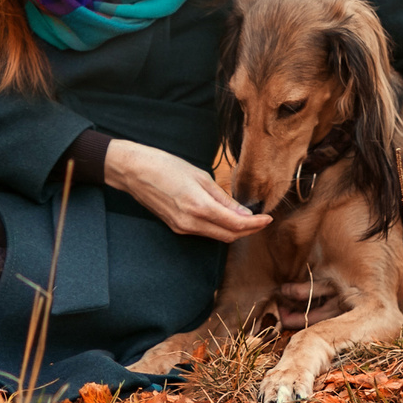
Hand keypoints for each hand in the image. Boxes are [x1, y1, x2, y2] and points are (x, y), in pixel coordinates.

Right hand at [102, 139, 271, 242]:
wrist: (134, 171)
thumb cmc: (166, 166)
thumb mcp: (200, 176)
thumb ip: (223, 198)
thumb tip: (244, 213)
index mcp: (199, 207)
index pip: (236, 224)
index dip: (256, 224)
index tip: (268, 218)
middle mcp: (191, 222)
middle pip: (229, 236)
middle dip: (248, 231)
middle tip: (261, 219)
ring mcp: (182, 227)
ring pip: (217, 236)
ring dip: (234, 230)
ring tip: (247, 218)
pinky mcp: (176, 227)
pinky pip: (204, 232)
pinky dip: (219, 227)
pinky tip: (224, 216)